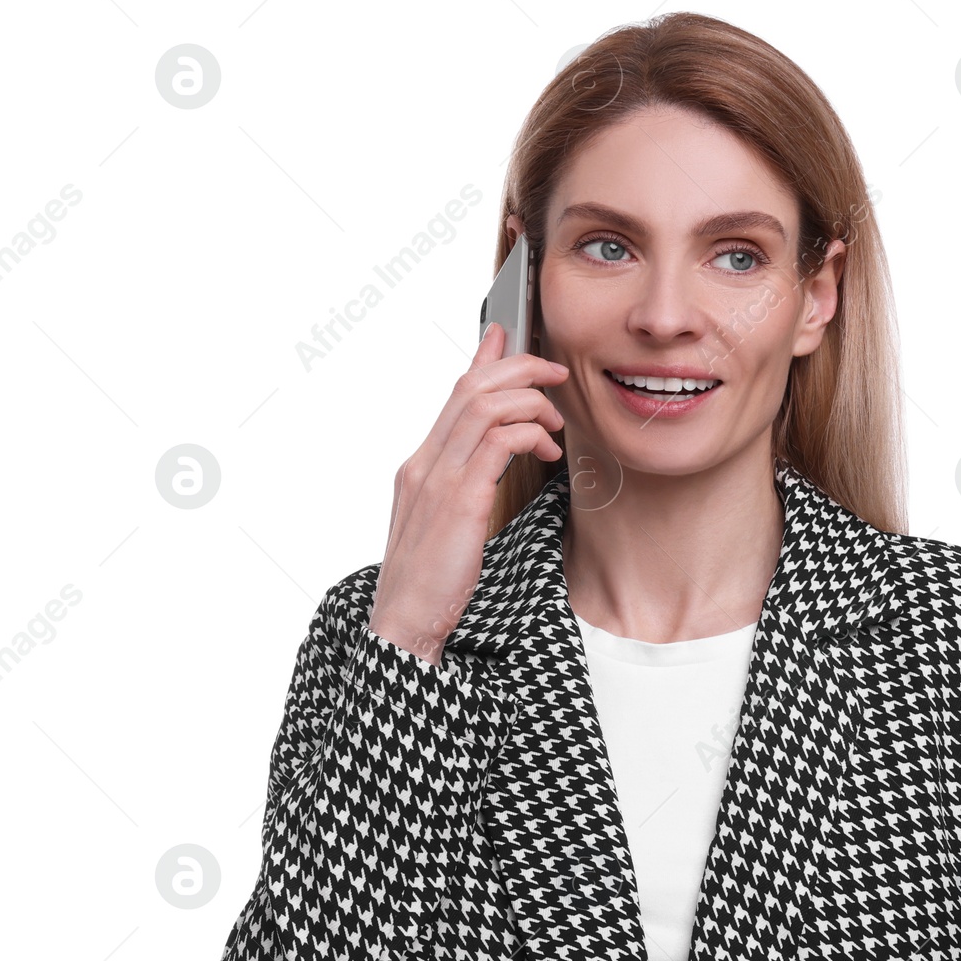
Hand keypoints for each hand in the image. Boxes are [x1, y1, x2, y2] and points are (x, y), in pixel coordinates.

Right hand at [368, 319, 568, 664]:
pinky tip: (545, 448)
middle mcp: (423, 463)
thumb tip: (489, 471)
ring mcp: (438, 479)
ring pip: (485, 405)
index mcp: (419, 467)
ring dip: (530, 401)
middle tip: (554, 373)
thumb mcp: (446, 527)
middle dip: (518, 367)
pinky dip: (528, 432)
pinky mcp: (460, 500)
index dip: (481, 360)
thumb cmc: (431, 584)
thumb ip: (464, 489)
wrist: (404, 624)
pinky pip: (497, 441)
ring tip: (556, 423)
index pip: (452, 396)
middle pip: (470, 387)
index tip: (505, 336)